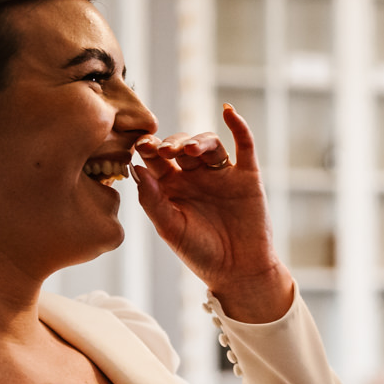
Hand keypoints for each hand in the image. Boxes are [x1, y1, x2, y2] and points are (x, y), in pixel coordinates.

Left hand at [132, 103, 292, 321]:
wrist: (239, 272)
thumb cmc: (200, 254)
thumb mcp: (170, 229)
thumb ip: (151, 199)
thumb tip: (136, 167)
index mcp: (171, 187)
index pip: (155, 158)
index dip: (147, 147)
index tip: (140, 146)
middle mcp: (195, 176)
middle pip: (180, 145)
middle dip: (171, 144)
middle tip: (165, 152)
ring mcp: (222, 174)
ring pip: (208, 143)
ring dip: (197, 141)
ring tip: (188, 151)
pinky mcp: (247, 176)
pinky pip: (244, 145)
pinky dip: (239, 127)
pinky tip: (229, 112)